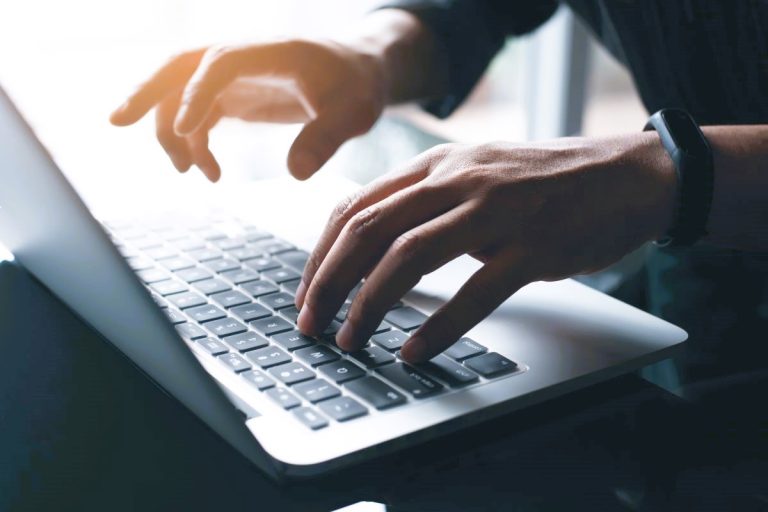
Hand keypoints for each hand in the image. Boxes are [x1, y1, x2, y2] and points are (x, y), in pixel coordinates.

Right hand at [110, 39, 386, 180]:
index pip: (221, 61)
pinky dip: (192, 143)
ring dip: (173, 132)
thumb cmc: (357, 86)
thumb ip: (327, 137)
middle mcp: (241, 57)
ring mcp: (231, 76)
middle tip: (116, 122)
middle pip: (179, 65)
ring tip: (192, 172)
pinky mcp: (231, 95)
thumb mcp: (354, 112)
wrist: (357, 73)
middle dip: (146, 91)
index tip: (186, 129)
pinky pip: (196, 115)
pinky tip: (209, 172)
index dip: (197, 91)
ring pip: (179, 93)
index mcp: (269, 50)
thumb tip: (296, 174)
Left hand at [295, 134, 675, 361]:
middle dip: (329, 283)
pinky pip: (474, 292)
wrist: (625, 175)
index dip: (321, 255)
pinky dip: (438, 327)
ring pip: (409, 257)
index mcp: (437, 165)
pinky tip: (415, 352)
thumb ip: (425, 201)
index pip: (356, 206)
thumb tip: (371, 246)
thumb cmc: (543, 182)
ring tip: (352, 341)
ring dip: (369, 305)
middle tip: (312, 324)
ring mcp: (496, 211)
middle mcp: (458, 180)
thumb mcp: (474, 174)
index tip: (306, 293)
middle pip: (370, 231)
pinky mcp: (534, 247)